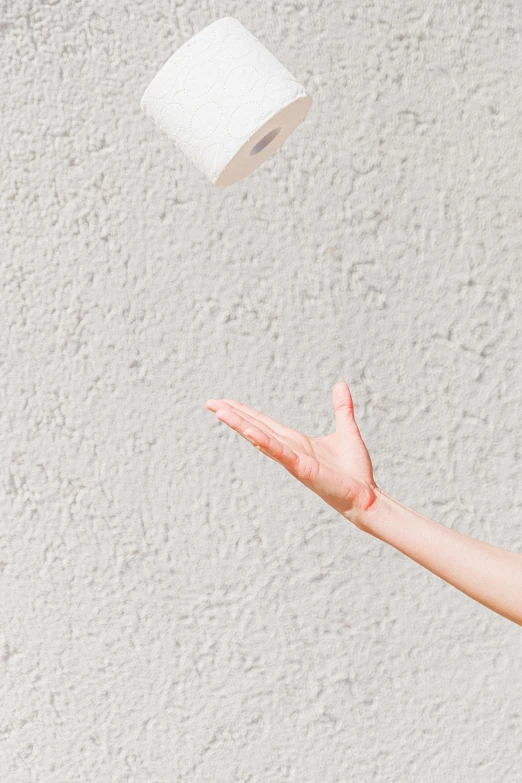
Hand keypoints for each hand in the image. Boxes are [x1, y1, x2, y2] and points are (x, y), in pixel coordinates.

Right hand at [205, 382, 377, 527]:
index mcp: (295, 441)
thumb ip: (342, 408)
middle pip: (255, 427)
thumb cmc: (354, 470)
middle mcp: (288, 450)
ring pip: (260, 437)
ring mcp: (292, 459)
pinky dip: (263, 441)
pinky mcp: (301, 467)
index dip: (244, 411)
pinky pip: (279, 452)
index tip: (224, 401)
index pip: (263, 422)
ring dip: (239, 425)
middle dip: (232, 415)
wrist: (366, 495)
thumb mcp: (346, 431)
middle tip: (210, 403)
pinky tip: (248, 431)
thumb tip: (341, 385)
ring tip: (219, 411)